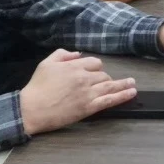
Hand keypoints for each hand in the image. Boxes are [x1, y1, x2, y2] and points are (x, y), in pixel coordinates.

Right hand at [18, 49, 137, 134]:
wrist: (31, 109)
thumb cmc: (37, 87)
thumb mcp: (46, 63)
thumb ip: (63, 54)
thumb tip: (78, 53)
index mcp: (74, 66)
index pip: (94, 63)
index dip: (95, 67)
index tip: (94, 72)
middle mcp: (84, 78)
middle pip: (103, 74)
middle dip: (104, 78)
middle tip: (105, 83)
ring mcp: (88, 93)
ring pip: (110, 85)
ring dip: (123, 84)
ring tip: (132, 83)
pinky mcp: (89, 107)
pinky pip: (110, 100)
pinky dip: (122, 96)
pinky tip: (131, 93)